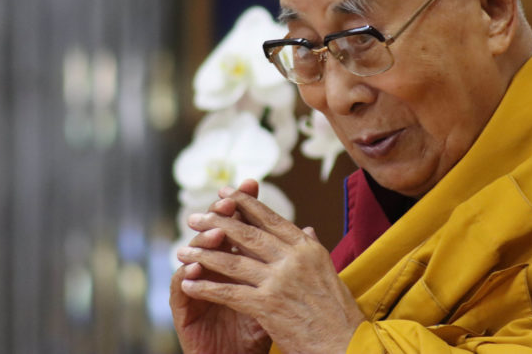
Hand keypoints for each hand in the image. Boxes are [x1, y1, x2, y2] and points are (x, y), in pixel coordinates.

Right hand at [170, 180, 270, 353]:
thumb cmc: (257, 330)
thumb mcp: (278, 295)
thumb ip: (287, 263)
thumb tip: (309, 231)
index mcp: (236, 261)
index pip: (239, 224)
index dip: (244, 203)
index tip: (252, 182)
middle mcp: (213, 269)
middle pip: (215, 233)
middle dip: (222, 213)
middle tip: (228, 198)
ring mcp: (197, 287)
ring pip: (195, 256)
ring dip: (205, 242)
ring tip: (217, 232)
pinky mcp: (185, 310)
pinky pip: (180, 289)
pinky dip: (186, 276)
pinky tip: (192, 266)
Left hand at [177, 186, 364, 353]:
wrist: (348, 346)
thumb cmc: (338, 314)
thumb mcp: (328, 272)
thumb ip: (312, 248)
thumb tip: (307, 228)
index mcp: (308, 248)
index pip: (270, 219)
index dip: (244, 204)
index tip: (225, 193)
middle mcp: (294, 258)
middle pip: (247, 233)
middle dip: (216, 223)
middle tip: (194, 216)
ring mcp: (281, 280)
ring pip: (233, 261)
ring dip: (203, 255)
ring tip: (182, 250)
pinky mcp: (268, 305)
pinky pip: (229, 292)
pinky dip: (206, 288)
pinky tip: (189, 284)